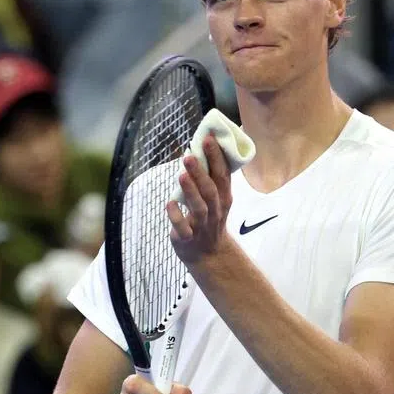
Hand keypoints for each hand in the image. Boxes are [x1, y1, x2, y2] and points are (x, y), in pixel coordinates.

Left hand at [167, 137, 232, 265]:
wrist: (208, 255)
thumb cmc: (209, 219)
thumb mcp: (217, 199)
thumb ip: (211, 178)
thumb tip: (200, 147)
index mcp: (223, 198)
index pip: (222, 175)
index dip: (217, 157)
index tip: (209, 139)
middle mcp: (215, 211)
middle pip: (210, 191)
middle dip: (201, 172)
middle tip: (189, 155)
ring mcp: (201, 225)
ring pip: (199, 208)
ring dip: (190, 191)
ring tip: (181, 174)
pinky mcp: (187, 238)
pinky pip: (182, 228)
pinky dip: (176, 216)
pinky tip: (169, 203)